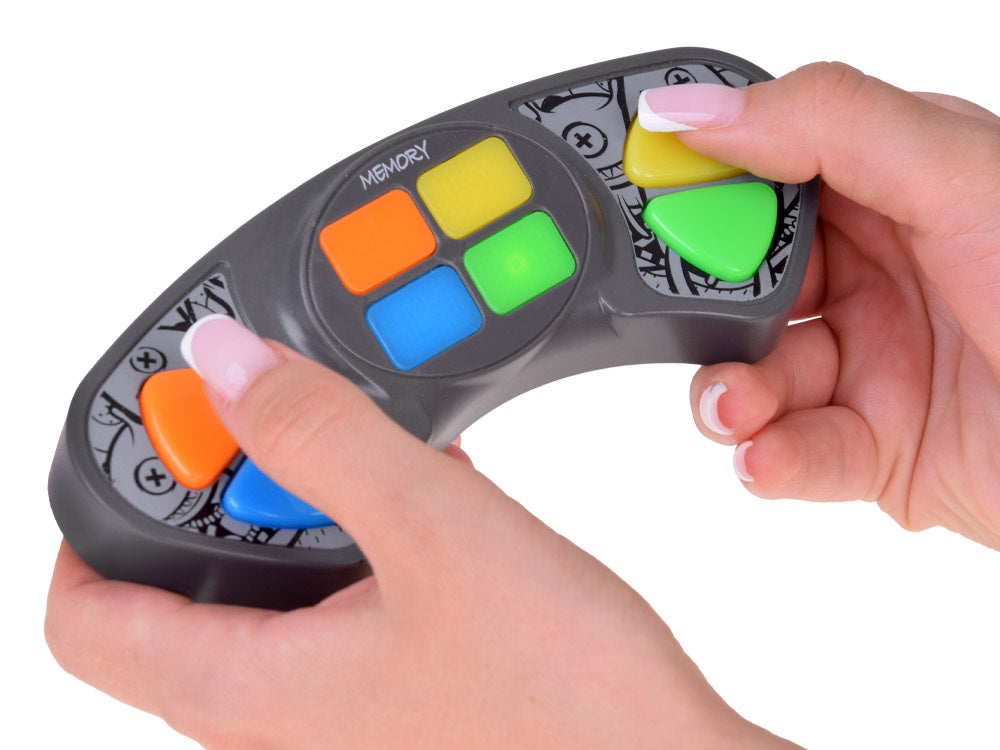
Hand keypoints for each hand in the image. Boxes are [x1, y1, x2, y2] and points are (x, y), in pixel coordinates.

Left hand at [46, 317, 795, 747]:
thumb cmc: (569, 704)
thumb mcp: (436, 532)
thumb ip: (321, 437)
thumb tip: (226, 366)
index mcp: (248, 694)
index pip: (83, 618)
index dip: (92, 516)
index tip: (158, 441)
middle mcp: (278, 719)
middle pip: (185, 586)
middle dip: (238, 491)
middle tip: (303, 434)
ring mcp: (339, 715)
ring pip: (276, 590)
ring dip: (317, 509)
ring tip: (387, 463)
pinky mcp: (395, 699)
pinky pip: (343, 606)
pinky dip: (366, 542)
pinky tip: (433, 506)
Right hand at [644, 64, 999, 547]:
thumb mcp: (961, 174)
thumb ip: (825, 125)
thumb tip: (691, 108)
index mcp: (887, 186)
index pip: (757, 173)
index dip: (696, 186)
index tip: (641, 201)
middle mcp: (871, 273)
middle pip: (738, 284)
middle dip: (703, 310)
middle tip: (689, 320)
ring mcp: (867, 362)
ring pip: (753, 375)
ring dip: (728, 395)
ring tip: (732, 408)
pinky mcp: (871, 447)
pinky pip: (794, 452)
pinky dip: (770, 460)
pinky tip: (766, 458)